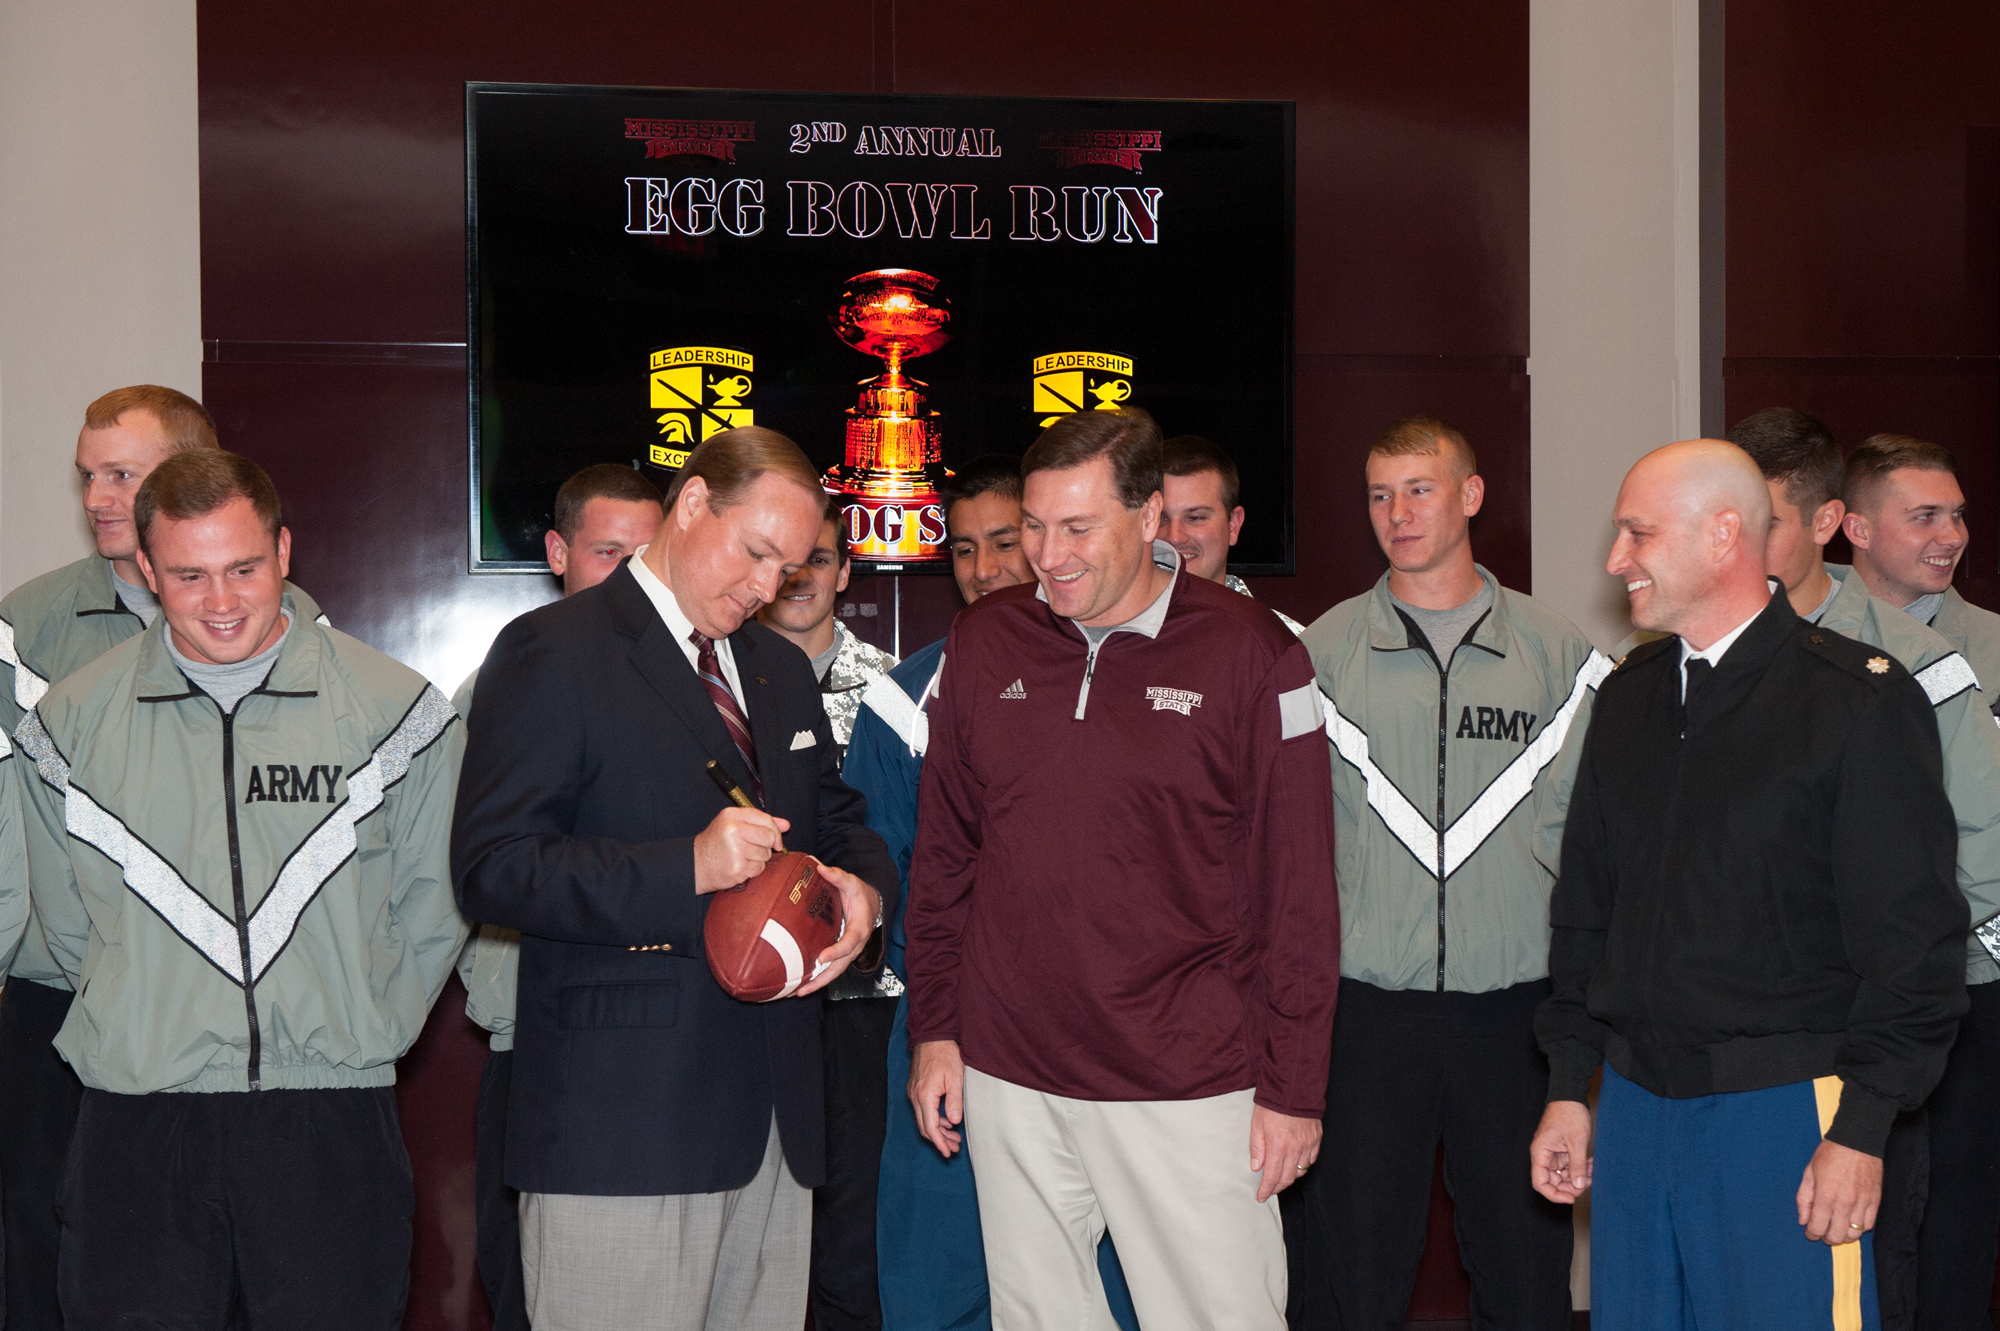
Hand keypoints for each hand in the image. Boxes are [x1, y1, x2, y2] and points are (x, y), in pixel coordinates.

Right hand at [692, 807, 789, 893]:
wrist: (696, 864)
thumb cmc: (717, 843)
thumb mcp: (733, 824)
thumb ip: (761, 822)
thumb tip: (786, 825)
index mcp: (732, 815)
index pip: (766, 819)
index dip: (776, 831)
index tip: (776, 840)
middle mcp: (734, 830)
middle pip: (769, 837)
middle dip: (767, 846)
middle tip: (753, 849)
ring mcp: (735, 850)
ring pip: (765, 855)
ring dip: (758, 859)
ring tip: (742, 857)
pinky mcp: (737, 868)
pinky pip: (759, 869)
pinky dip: (753, 870)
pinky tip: (740, 866)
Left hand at [794, 863, 879, 996]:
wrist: (872, 904)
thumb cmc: (860, 893)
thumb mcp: (851, 882)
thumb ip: (836, 875)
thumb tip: (818, 866)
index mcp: (858, 929)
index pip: (848, 944)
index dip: (835, 952)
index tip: (820, 958)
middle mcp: (854, 945)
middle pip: (839, 968)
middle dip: (821, 980)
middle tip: (801, 989)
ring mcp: (848, 953)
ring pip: (833, 973)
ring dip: (816, 984)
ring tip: (796, 993)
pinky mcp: (841, 955)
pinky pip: (830, 970)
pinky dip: (816, 978)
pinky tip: (800, 984)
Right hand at [909, 1039, 965, 1157]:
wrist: (932, 1035)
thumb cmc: (945, 1054)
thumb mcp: (955, 1078)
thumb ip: (954, 1102)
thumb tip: (953, 1122)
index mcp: (925, 1096)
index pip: (930, 1127)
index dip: (939, 1143)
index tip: (948, 1152)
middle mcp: (915, 1096)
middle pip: (924, 1127)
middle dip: (939, 1140)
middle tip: (954, 1148)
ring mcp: (913, 1092)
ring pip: (923, 1119)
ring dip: (937, 1130)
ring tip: (953, 1137)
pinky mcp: (915, 1088)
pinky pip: (922, 1109)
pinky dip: (933, 1118)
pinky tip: (946, 1120)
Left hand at [1249, 1106, 1321, 1202]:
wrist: (1294, 1088)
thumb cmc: (1273, 1104)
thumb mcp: (1257, 1124)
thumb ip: (1257, 1148)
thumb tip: (1256, 1167)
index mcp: (1278, 1146)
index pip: (1272, 1177)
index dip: (1266, 1190)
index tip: (1261, 1197)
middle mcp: (1295, 1149)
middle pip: (1288, 1178)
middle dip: (1277, 1187)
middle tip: (1269, 1190)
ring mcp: (1308, 1145)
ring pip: (1301, 1171)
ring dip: (1290, 1176)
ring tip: (1281, 1175)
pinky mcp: (1316, 1139)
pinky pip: (1311, 1160)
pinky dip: (1303, 1165)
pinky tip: (1296, 1163)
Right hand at [1530, 1100, 1593, 1202]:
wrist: (1571, 1097)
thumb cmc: (1569, 1114)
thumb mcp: (1576, 1141)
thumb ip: (1577, 1166)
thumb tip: (1579, 1186)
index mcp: (1540, 1153)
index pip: (1540, 1182)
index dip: (1554, 1194)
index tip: (1571, 1198)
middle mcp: (1544, 1156)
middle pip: (1553, 1182)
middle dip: (1570, 1186)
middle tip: (1587, 1183)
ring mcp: (1553, 1154)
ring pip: (1563, 1176)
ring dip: (1578, 1177)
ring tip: (1592, 1170)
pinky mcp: (1562, 1151)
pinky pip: (1570, 1167)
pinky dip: (1580, 1169)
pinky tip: (1591, 1164)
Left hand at [1797, 1139, 1881, 1244]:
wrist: (1858, 1141)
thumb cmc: (1830, 1154)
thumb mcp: (1809, 1172)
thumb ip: (1804, 1198)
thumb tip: (1803, 1220)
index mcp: (1826, 1195)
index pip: (1818, 1227)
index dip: (1812, 1234)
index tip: (1810, 1233)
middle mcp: (1846, 1203)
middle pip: (1837, 1236)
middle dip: (1827, 1238)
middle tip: (1822, 1232)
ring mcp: (1863, 1203)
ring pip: (1854, 1234)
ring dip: (1843, 1235)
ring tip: (1837, 1228)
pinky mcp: (1876, 1201)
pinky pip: (1869, 1225)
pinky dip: (1859, 1228)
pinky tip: (1851, 1221)